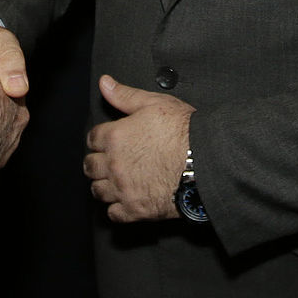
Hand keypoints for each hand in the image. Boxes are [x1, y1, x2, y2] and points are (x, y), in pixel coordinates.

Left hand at [84, 74, 194, 221]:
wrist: (207, 160)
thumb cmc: (184, 130)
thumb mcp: (154, 103)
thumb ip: (124, 95)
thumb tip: (104, 82)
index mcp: (115, 137)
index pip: (92, 139)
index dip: (100, 139)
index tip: (107, 141)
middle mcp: (114, 165)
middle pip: (90, 166)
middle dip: (97, 163)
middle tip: (109, 162)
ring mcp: (124, 189)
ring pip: (98, 191)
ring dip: (103, 185)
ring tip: (115, 181)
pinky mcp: (136, 210)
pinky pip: (114, 214)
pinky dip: (116, 209)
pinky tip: (126, 200)